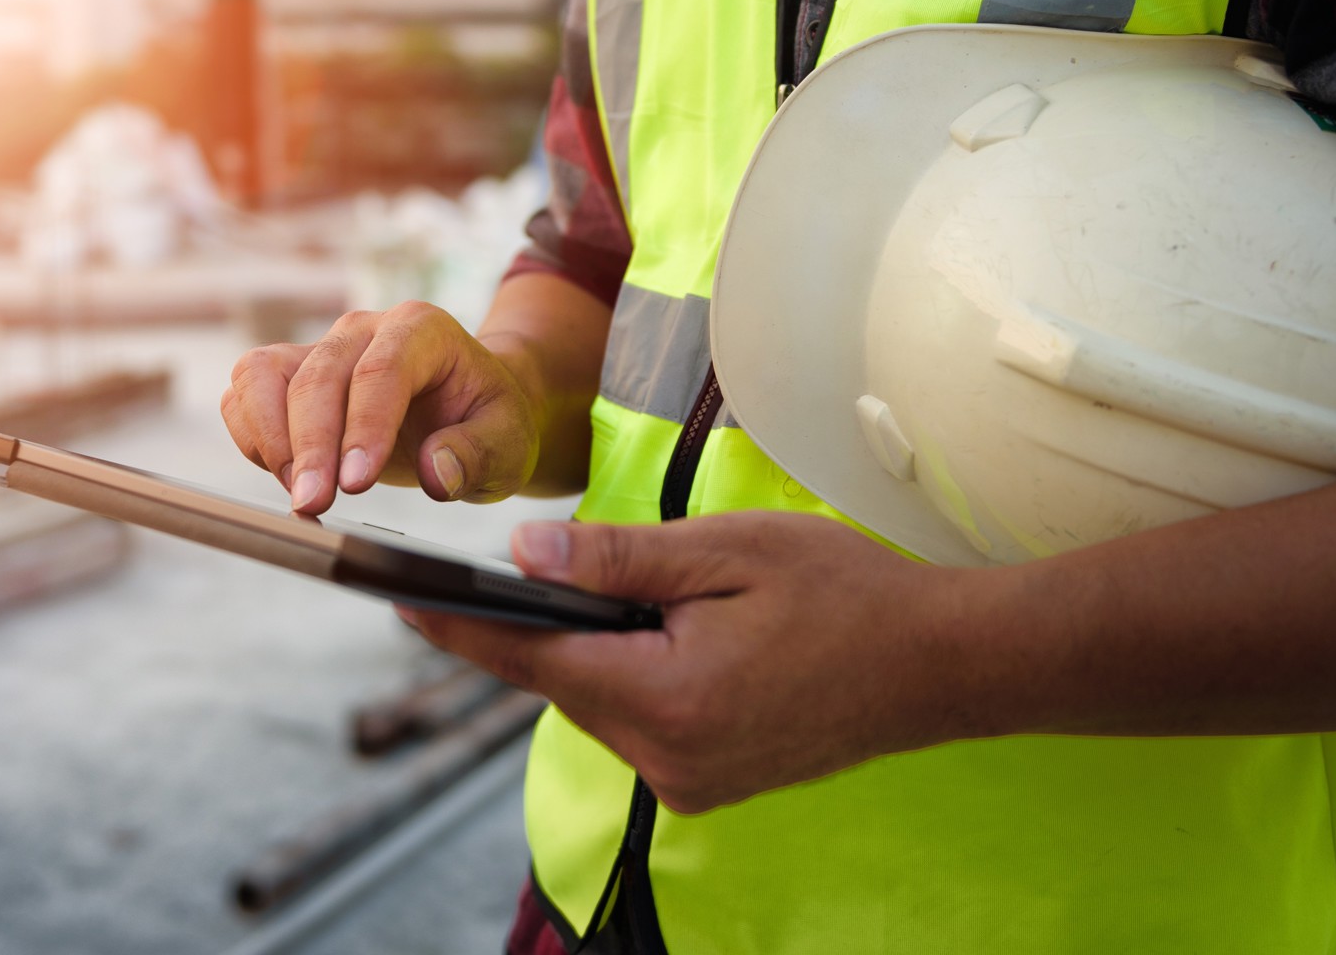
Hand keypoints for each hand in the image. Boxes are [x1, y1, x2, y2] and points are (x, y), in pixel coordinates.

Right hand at [220, 301, 544, 513]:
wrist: (468, 407)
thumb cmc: (487, 420)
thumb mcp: (508, 442)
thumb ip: (477, 454)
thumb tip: (435, 473)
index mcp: (422, 330)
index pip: (381, 370)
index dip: (363, 427)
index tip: (355, 484)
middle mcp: (363, 329)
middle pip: (317, 375)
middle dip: (310, 445)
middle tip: (314, 503)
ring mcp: (321, 348)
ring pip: (263, 373)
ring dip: (270, 437)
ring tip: (300, 492)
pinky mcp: (290, 374)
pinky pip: (245, 393)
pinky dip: (251, 437)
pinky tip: (285, 476)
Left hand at [400, 512, 988, 813]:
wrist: (941, 665)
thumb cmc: (846, 593)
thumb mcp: (725, 551)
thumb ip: (615, 559)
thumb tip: (521, 557)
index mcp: (664, 698)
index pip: (529, 659)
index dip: (457, 625)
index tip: (394, 597)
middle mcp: (666, 759)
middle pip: (562, 683)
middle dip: (540, 625)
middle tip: (514, 565)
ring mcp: (690, 782)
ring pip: (601, 702)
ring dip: (596, 650)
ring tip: (631, 593)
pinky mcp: (710, 784)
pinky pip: (641, 722)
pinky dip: (635, 676)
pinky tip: (668, 636)